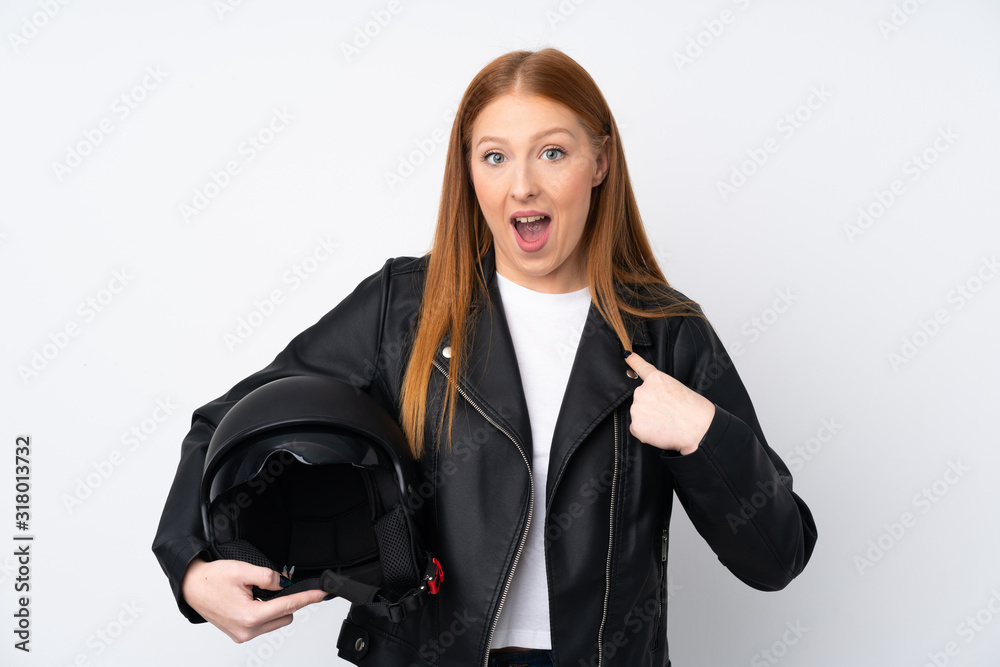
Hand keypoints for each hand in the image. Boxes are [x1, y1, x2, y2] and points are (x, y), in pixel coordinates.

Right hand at [181, 558, 326, 642]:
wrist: (191, 587)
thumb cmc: (211, 579)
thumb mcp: (243, 570)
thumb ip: (269, 576)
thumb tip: (285, 582)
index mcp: (250, 615)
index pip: (289, 605)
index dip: (308, 597)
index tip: (321, 593)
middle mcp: (247, 630)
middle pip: (285, 616)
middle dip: (287, 600)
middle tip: (277, 585)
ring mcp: (242, 635)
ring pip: (275, 621)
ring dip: (275, 608)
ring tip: (257, 593)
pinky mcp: (239, 634)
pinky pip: (263, 625)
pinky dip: (264, 612)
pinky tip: (253, 601)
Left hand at [624, 351, 715, 454]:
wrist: (698, 428)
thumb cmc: (693, 409)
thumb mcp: (677, 387)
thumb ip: (659, 387)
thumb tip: (649, 395)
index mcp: (654, 379)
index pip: (640, 368)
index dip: (634, 362)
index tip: (627, 356)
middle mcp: (641, 391)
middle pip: (641, 399)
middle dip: (650, 406)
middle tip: (668, 412)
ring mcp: (637, 408)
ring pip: (638, 414)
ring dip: (648, 419)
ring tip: (666, 422)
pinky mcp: (636, 425)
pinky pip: (637, 428)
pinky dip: (646, 432)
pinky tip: (660, 431)